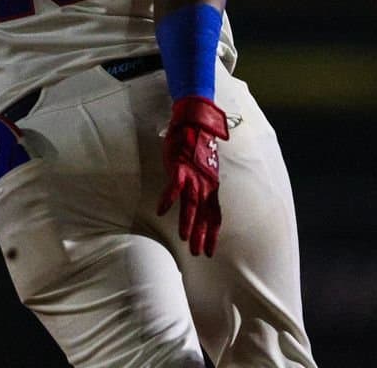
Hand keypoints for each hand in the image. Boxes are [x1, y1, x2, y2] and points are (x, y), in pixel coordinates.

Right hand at [157, 97, 229, 256]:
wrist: (196, 122)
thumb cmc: (197, 147)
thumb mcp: (205, 170)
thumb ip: (202, 186)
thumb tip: (200, 201)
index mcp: (212, 186)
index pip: (215, 215)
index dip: (212, 234)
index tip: (209, 251)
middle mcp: (205, 184)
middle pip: (204, 214)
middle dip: (201, 235)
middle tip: (197, 253)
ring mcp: (193, 175)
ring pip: (191, 203)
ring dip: (187, 221)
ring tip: (183, 238)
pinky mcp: (180, 166)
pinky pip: (174, 186)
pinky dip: (168, 198)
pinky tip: (161, 211)